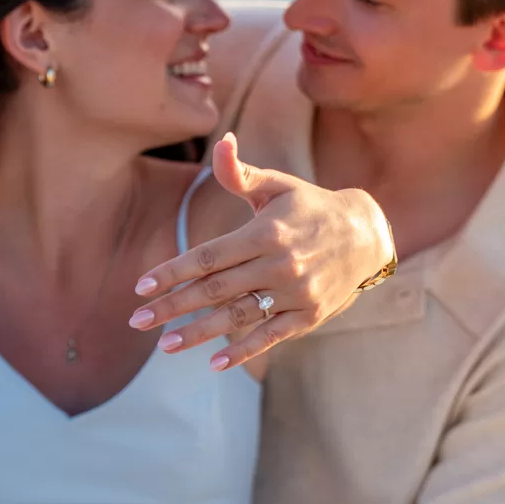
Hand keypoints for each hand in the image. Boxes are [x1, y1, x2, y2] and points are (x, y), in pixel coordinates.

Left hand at [129, 133, 394, 368]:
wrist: (367, 234)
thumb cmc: (309, 207)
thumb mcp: (277, 185)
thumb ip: (240, 172)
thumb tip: (220, 141)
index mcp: (266, 232)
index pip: (208, 256)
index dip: (173, 272)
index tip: (141, 287)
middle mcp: (280, 265)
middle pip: (215, 290)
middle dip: (173, 307)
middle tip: (138, 321)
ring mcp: (295, 293)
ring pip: (238, 316)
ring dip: (199, 333)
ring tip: (165, 345)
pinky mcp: (309, 315)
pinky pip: (270, 336)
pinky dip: (243, 350)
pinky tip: (214, 363)